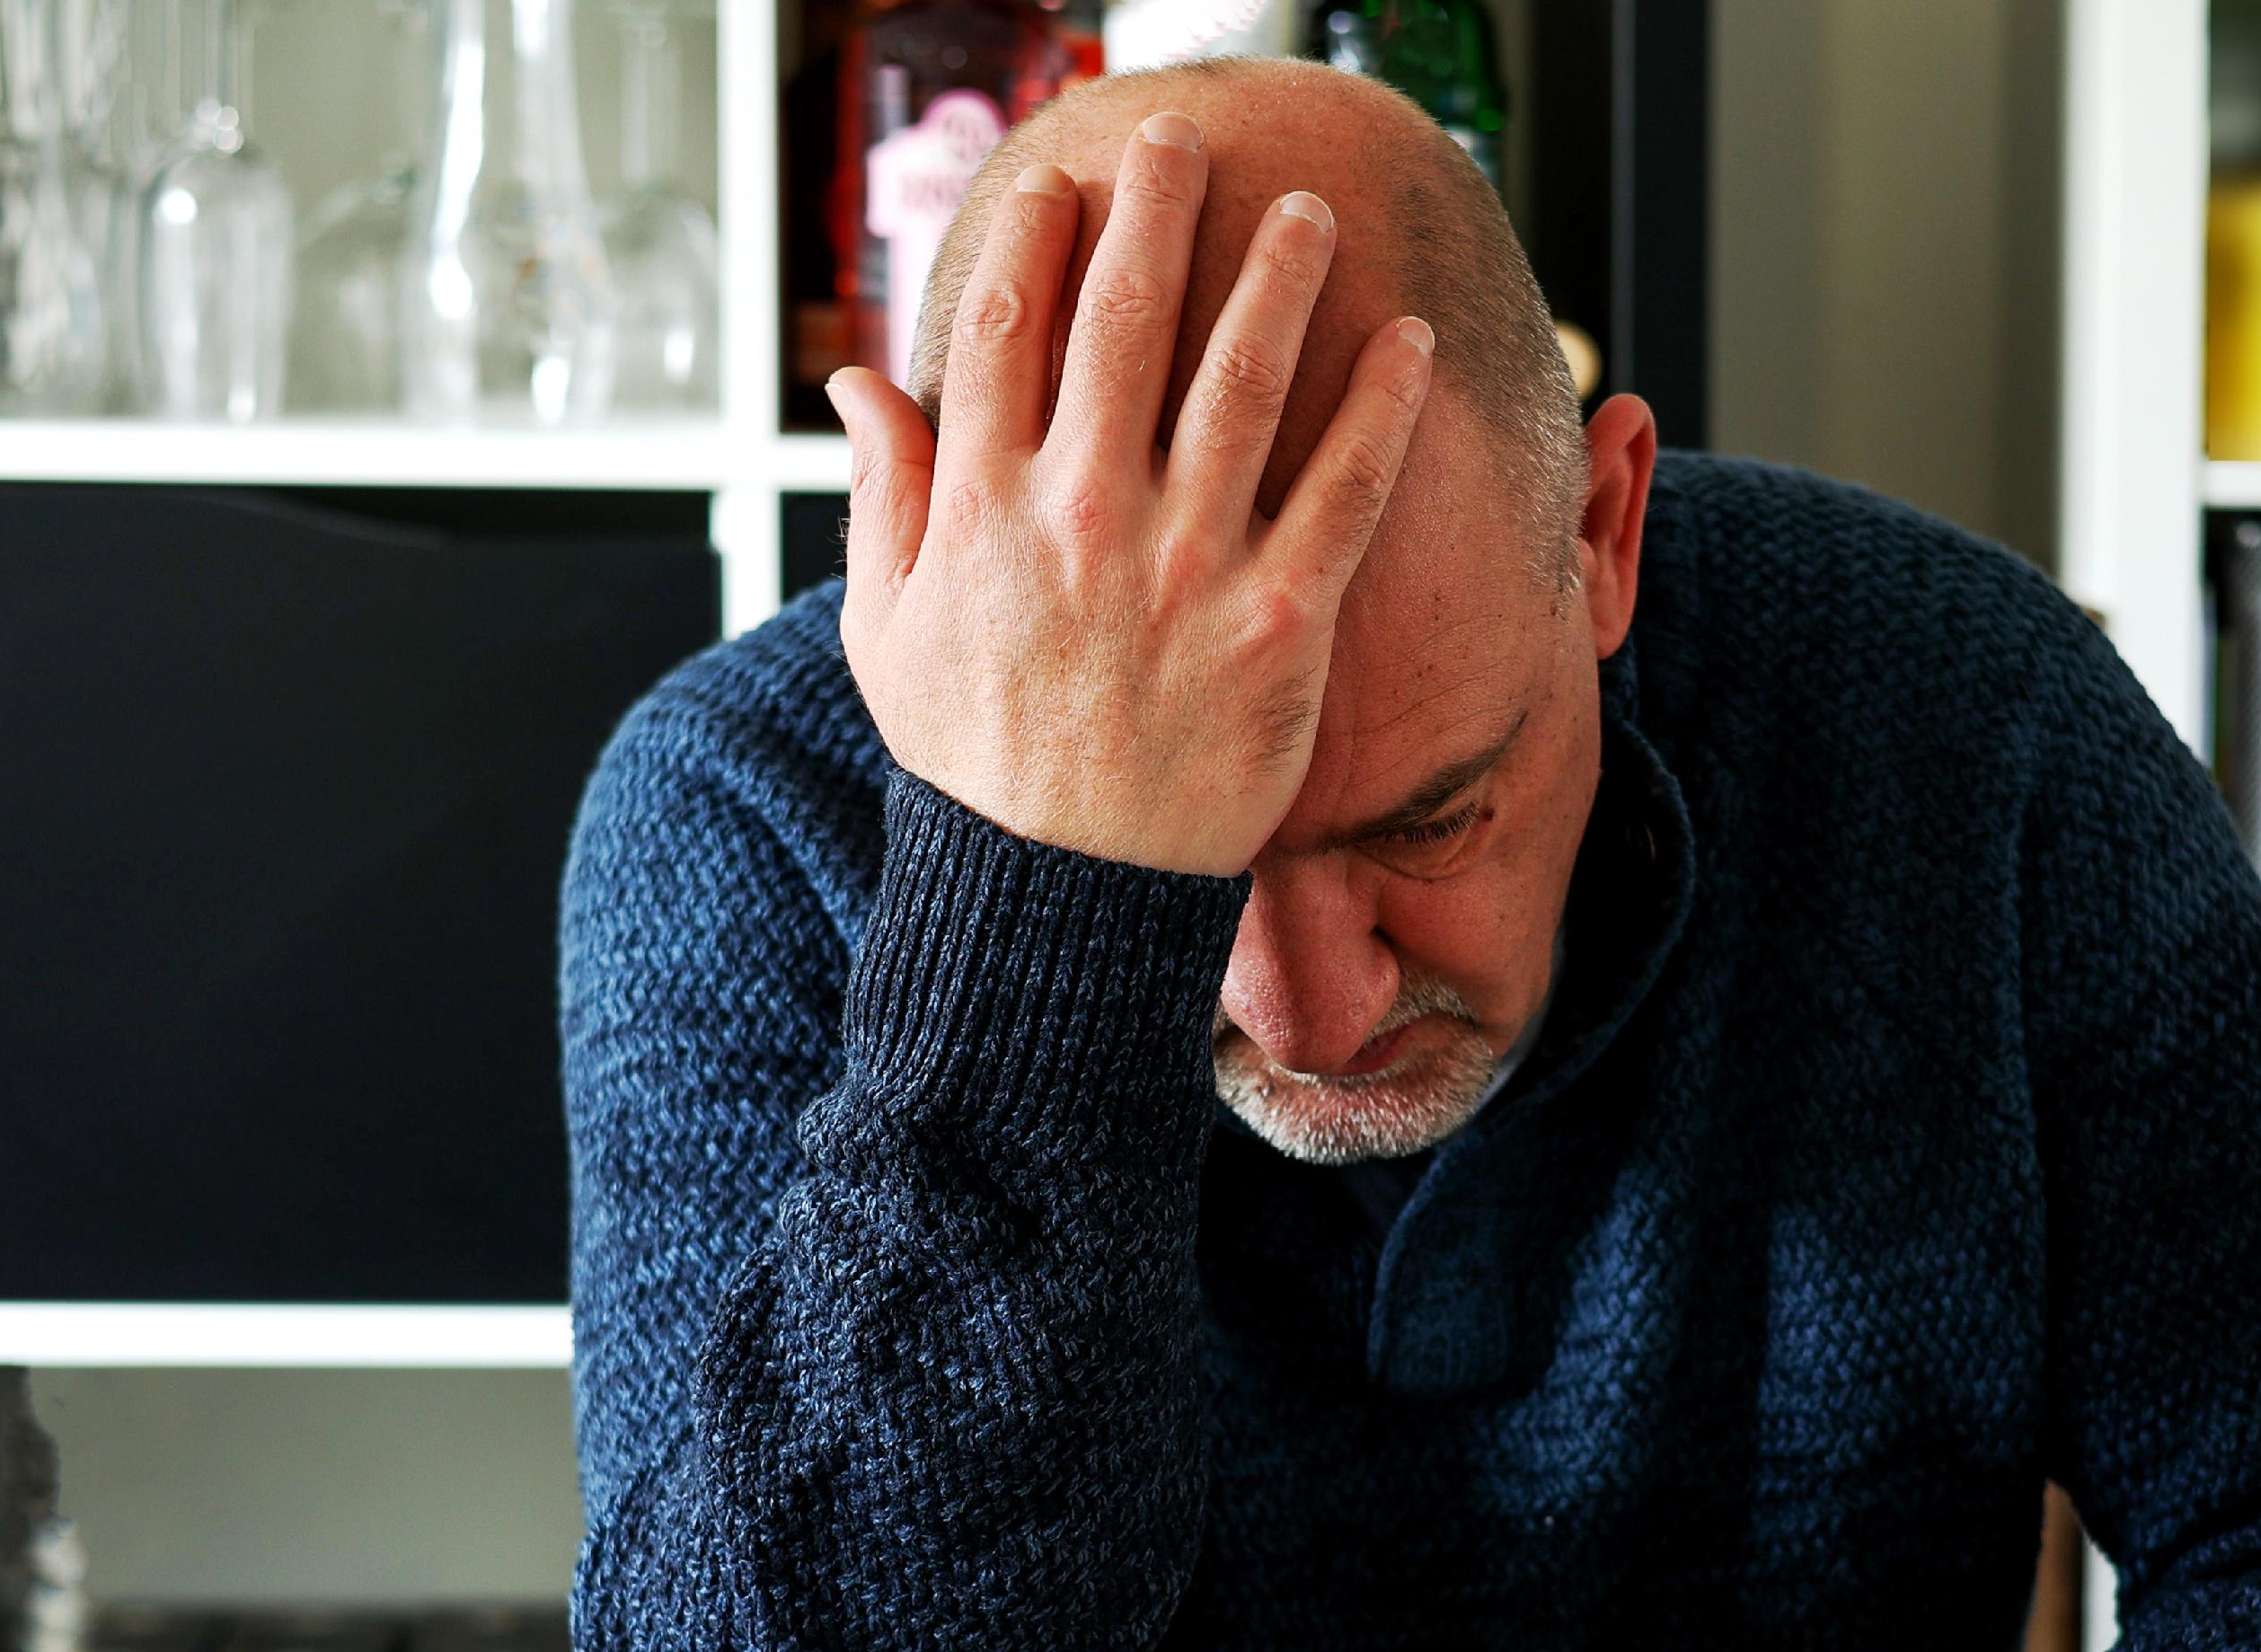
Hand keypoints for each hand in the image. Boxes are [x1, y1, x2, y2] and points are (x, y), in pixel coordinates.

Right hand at [826, 112, 1438, 876]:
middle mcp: (1081, 518)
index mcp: (982, 510)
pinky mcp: (1277, 626)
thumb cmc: (976, 770)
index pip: (1008, 329)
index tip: (1064, 180)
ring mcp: (1184, 568)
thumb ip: (880, 496)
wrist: (1059, 901)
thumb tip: (854, 385)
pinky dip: (1380, 409)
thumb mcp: (886, 634)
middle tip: (1190, 140)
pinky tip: (1405, 345)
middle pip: (1124, 320)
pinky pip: (1342, 493)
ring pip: (1240, 380)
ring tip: (1308, 215)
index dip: (1037, 235)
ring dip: (1279, 278)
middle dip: (1157, 210)